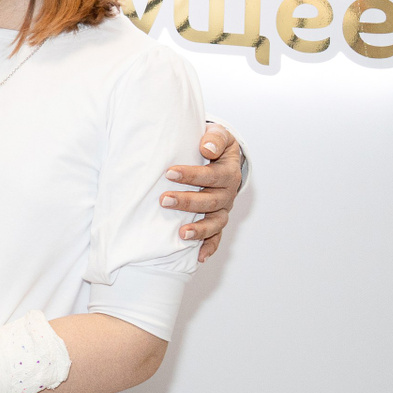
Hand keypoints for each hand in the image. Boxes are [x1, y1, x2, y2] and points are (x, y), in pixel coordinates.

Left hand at [163, 123, 243, 261]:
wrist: (221, 154)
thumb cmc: (214, 144)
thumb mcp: (219, 135)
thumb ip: (214, 138)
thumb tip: (206, 147)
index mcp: (228, 172)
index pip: (212, 175)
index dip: (192, 175)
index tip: (169, 173)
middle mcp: (227, 193)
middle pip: (210, 201)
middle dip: (187, 202)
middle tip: (163, 200)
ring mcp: (223, 209)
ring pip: (215, 223)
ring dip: (199, 229)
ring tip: (181, 234)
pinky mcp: (218, 220)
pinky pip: (217, 237)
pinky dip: (209, 247)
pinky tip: (198, 257)